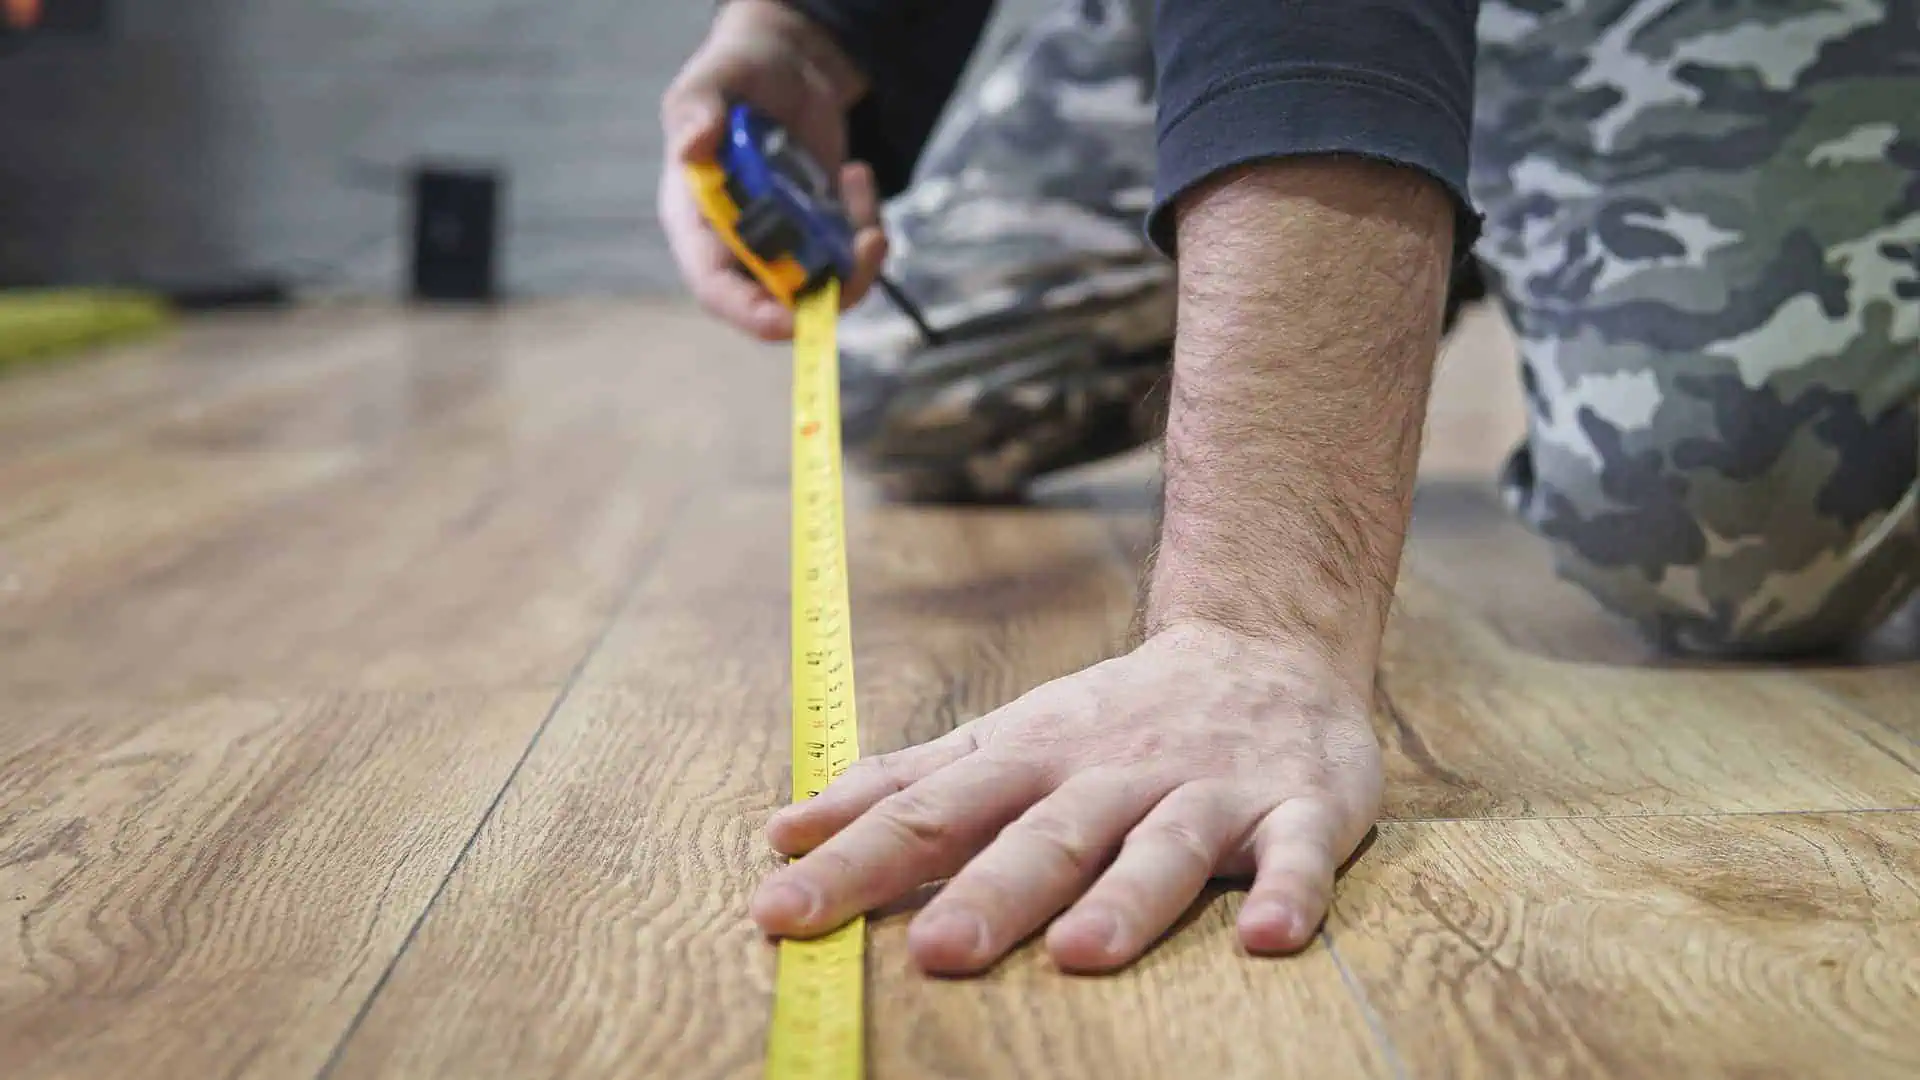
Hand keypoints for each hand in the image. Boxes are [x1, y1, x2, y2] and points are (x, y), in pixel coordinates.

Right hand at [657, 0, 887, 340]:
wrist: (785, 66)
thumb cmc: (735, 74)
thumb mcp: (709, 83)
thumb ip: (697, 112)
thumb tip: (693, 147)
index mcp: (698, 224)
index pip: (717, 290)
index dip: (751, 314)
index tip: (790, 320)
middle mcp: (741, 245)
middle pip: (781, 303)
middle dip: (830, 289)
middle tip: (867, 241)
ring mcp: (786, 243)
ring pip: (826, 286)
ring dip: (858, 258)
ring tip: (859, 182)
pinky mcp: (823, 232)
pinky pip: (851, 255)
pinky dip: (866, 225)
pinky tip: (857, 174)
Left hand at [750, 624, 1383, 974]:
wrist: (1265, 642)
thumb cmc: (1116, 716)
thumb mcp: (1004, 738)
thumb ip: (903, 785)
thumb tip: (786, 830)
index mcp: (1031, 761)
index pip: (929, 815)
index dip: (853, 863)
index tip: (780, 913)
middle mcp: (1112, 774)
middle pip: (1044, 835)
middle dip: (989, 890)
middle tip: (933, 951)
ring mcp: (1208, 789)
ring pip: (1164, 845)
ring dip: (1126, 897)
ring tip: (1080, 953)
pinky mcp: (1298, 807)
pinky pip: (1300, 854)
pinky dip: (1290, 891)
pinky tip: (1269, 938)